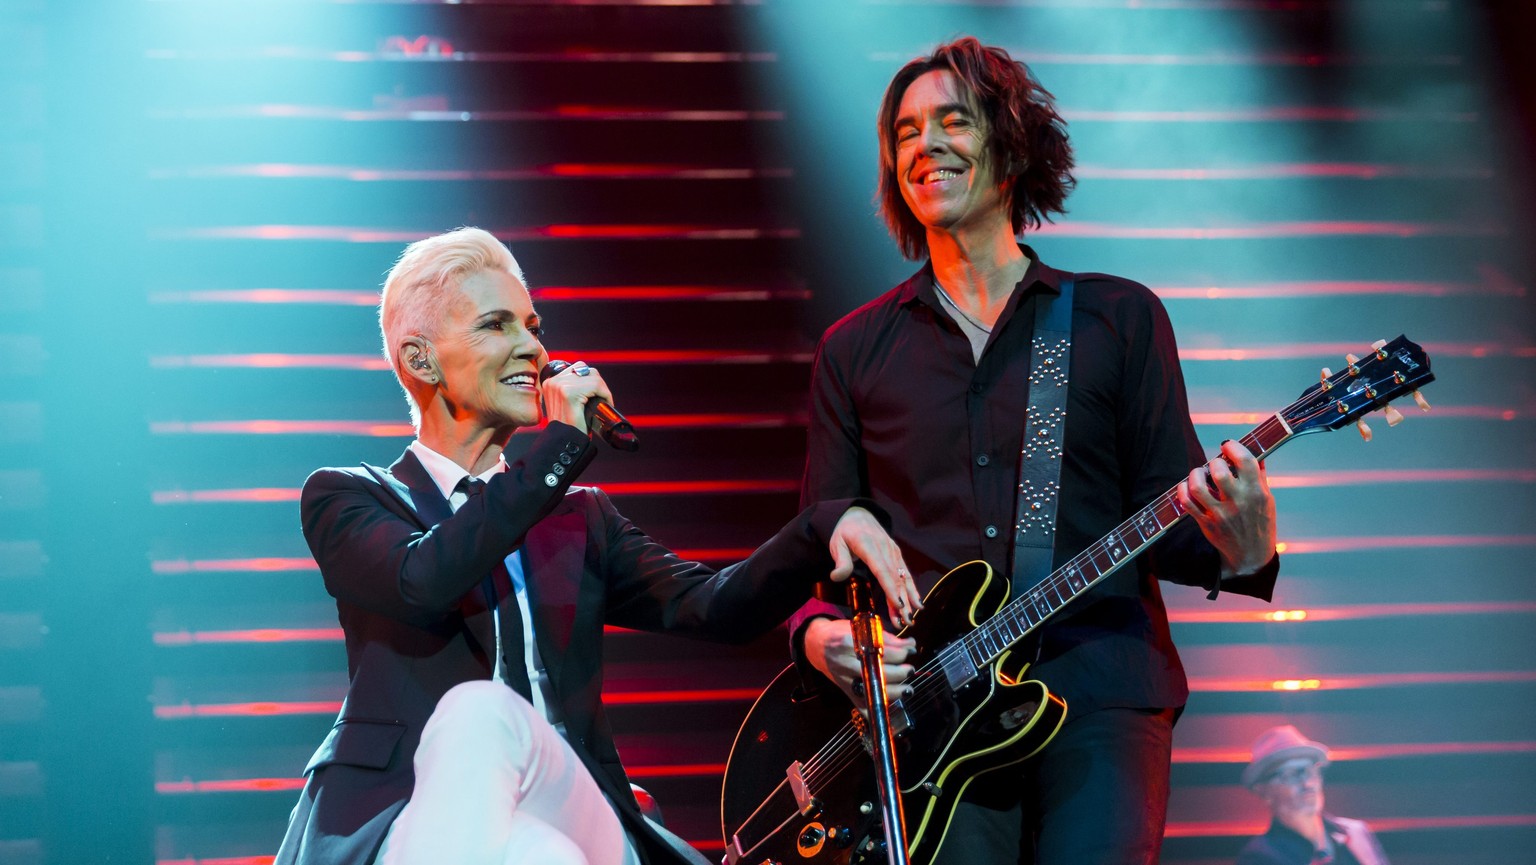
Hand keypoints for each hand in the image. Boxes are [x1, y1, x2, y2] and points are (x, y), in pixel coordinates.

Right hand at [539, 362, 612, 434]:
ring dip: (602, 389)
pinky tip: (604, 405)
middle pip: (585, 369)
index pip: (577, 369)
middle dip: (597, 384)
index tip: (596, 397)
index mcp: (550, 382)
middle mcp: (553, 381)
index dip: (591, 382)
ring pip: (593, 375)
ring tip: (602, 403)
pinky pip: (596, 385)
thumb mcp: (567, 404)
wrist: (565, 443)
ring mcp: (560, 385)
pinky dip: (605, 394)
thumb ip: (573, 390)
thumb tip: (591, 378)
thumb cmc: (569, 427)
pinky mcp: (569, 392)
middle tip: (601, 400)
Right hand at [803, 617, 915, 705]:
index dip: (901, 652)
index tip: (911, 649)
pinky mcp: (846, 692)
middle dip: (900, 673)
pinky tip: (890, 704)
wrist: (816, 645)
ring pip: (872, 692)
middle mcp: (845, 664)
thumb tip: (910, 645)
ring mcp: (844, 680)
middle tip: (910, 669)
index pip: (881, 652)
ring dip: (894, 693)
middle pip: (878, 673)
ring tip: (907, 689)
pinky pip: (863, 707)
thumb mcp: (861, 628)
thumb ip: (886, 638)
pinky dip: (877, 709)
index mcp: (848, 643)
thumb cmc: (840, 633)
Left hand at [829, 506, 922, 625]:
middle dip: (902, 601)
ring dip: (909, 598)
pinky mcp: (897, 553)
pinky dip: (911, 588)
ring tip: (913, 617)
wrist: (858, 514)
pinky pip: (905, 572)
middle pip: (895, 578)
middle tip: (906, 622)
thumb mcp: (837, 544)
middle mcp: (885, 549)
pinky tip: (917, 602)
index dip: (891, 588)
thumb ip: (841, 561)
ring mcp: (893, 551)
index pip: (882, 570)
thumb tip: (837, 577)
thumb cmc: (845, 532)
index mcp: (869, 546)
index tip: (898, 605)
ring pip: (902, 577)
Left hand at [1176, 439, 1277, 576]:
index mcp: (1257, 493)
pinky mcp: (1206, 524)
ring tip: (1200, 474)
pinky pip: (1187, 503)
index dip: (1233, 447)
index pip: (1245, 461)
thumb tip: (1255, 451)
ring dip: (1195, 474)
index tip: (1228, 446)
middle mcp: (1239, 502)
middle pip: (1218, 471)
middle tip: (1215, 464)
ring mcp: (1220, 514)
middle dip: (1214, 462)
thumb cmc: (1260, 522)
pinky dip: (1183, 490)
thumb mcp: (1267, 499)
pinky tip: (1188, 486)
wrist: (1251, 555)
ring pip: (1198, 486)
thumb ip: (1259, 475)